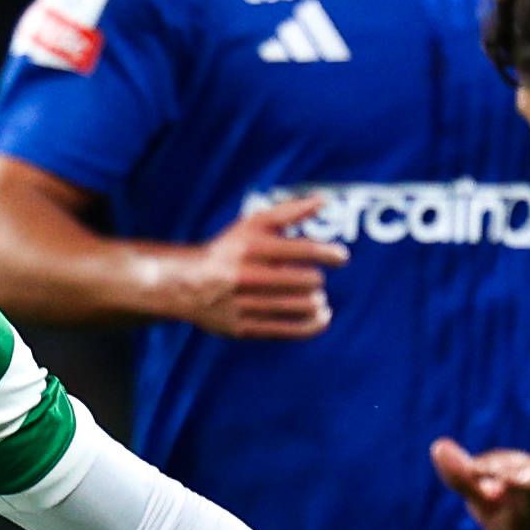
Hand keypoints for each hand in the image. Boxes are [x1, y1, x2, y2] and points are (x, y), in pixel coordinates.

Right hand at [174, 192, 344, 338]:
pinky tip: (322, 317)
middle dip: (315, 279)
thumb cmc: (230, 250)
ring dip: (316, 302)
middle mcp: (246, 275)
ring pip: (300, 306)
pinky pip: (290, 330)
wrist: (188, 285)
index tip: (341, 257)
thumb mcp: (254, 225)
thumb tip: (325, 199)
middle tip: (314, 280)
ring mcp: (244, 304)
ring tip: (316, 298)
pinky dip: (313, 325)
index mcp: (250, 246)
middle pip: (305, 280)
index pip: (301, 249)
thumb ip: (290, 211)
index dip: (327, 253)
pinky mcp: (244, 328)